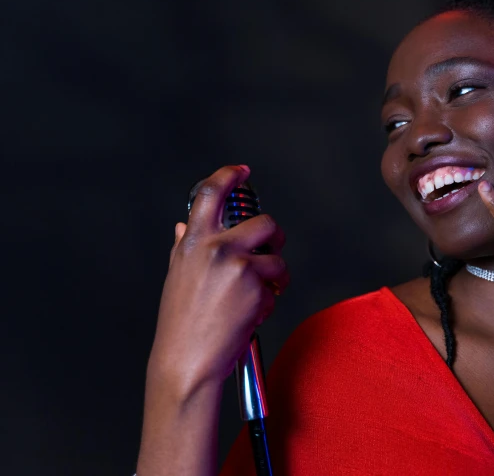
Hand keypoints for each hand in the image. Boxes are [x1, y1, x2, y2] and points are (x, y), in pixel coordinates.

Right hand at [149, 165, 288, 393]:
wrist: (186, 360)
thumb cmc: (180, 322)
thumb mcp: (177, 276)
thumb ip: (185, 247)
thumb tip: (184, 225)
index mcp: (193, 241)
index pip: (210, 193)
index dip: (229, 176)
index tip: (242, 172)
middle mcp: (216, 247)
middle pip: (265, 222)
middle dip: (275, 237)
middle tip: (272, 249)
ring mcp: (239, 266)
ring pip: (276, 259)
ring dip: (276, 278)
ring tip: (259, 297)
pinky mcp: (257, 288)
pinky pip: (276, 288)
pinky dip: (269, 302)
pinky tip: (250, 315)